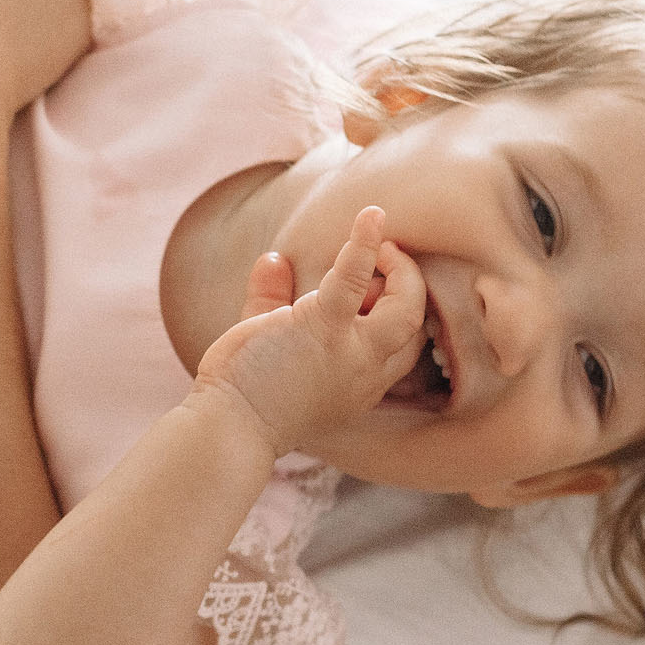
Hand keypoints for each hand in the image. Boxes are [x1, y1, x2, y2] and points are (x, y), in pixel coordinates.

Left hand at [195, 208, 426, 455]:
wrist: (228, 428)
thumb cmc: (247, 395)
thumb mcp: (270, 347)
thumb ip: (272, 302)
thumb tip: (273, 260)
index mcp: (362, 385)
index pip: (406, 349)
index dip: (400, 312)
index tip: (375, 288)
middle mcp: (367, 373)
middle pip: (416, 326)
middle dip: (409, 286)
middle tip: (385, 259)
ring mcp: (351, 351)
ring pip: (407, 306)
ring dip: (400, 270)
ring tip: (380, 241)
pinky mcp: (322, 327)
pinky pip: (354, 278)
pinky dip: (364, 244)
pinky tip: (371, 216)